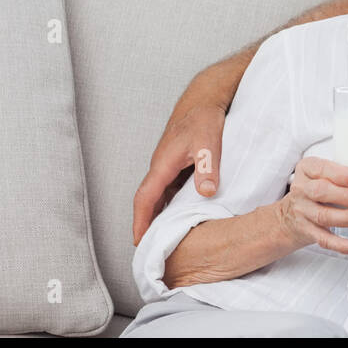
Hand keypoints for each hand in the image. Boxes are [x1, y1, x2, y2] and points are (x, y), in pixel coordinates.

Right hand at [132, 80, 229, 245]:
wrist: (206, 96)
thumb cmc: (205, 116)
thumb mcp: (209, 141)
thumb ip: (207, 166)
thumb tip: (205, 193)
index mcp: (163, 164)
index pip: (144, 199)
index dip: (140, 222)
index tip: (139, 243)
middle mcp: (162, 166)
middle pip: (149, 201)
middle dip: (147, 225)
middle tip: (151, 250)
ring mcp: (169, 164)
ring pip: (161, 195)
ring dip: (160, 215)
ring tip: (166, 239)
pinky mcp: (179, 162)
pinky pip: (171, 188)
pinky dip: (172, 203)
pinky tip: (184, 214)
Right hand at [275, 156, 347, 255]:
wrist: (287, 217)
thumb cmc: (316, 190)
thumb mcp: (323, 175)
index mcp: (307, 169)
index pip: (320, 168)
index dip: (340, 174)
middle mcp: (301, 190)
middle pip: (322, 192)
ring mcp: (303, 212)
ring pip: (324, 216)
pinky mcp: (307, 232)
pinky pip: (324, 240)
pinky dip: (341, 245)